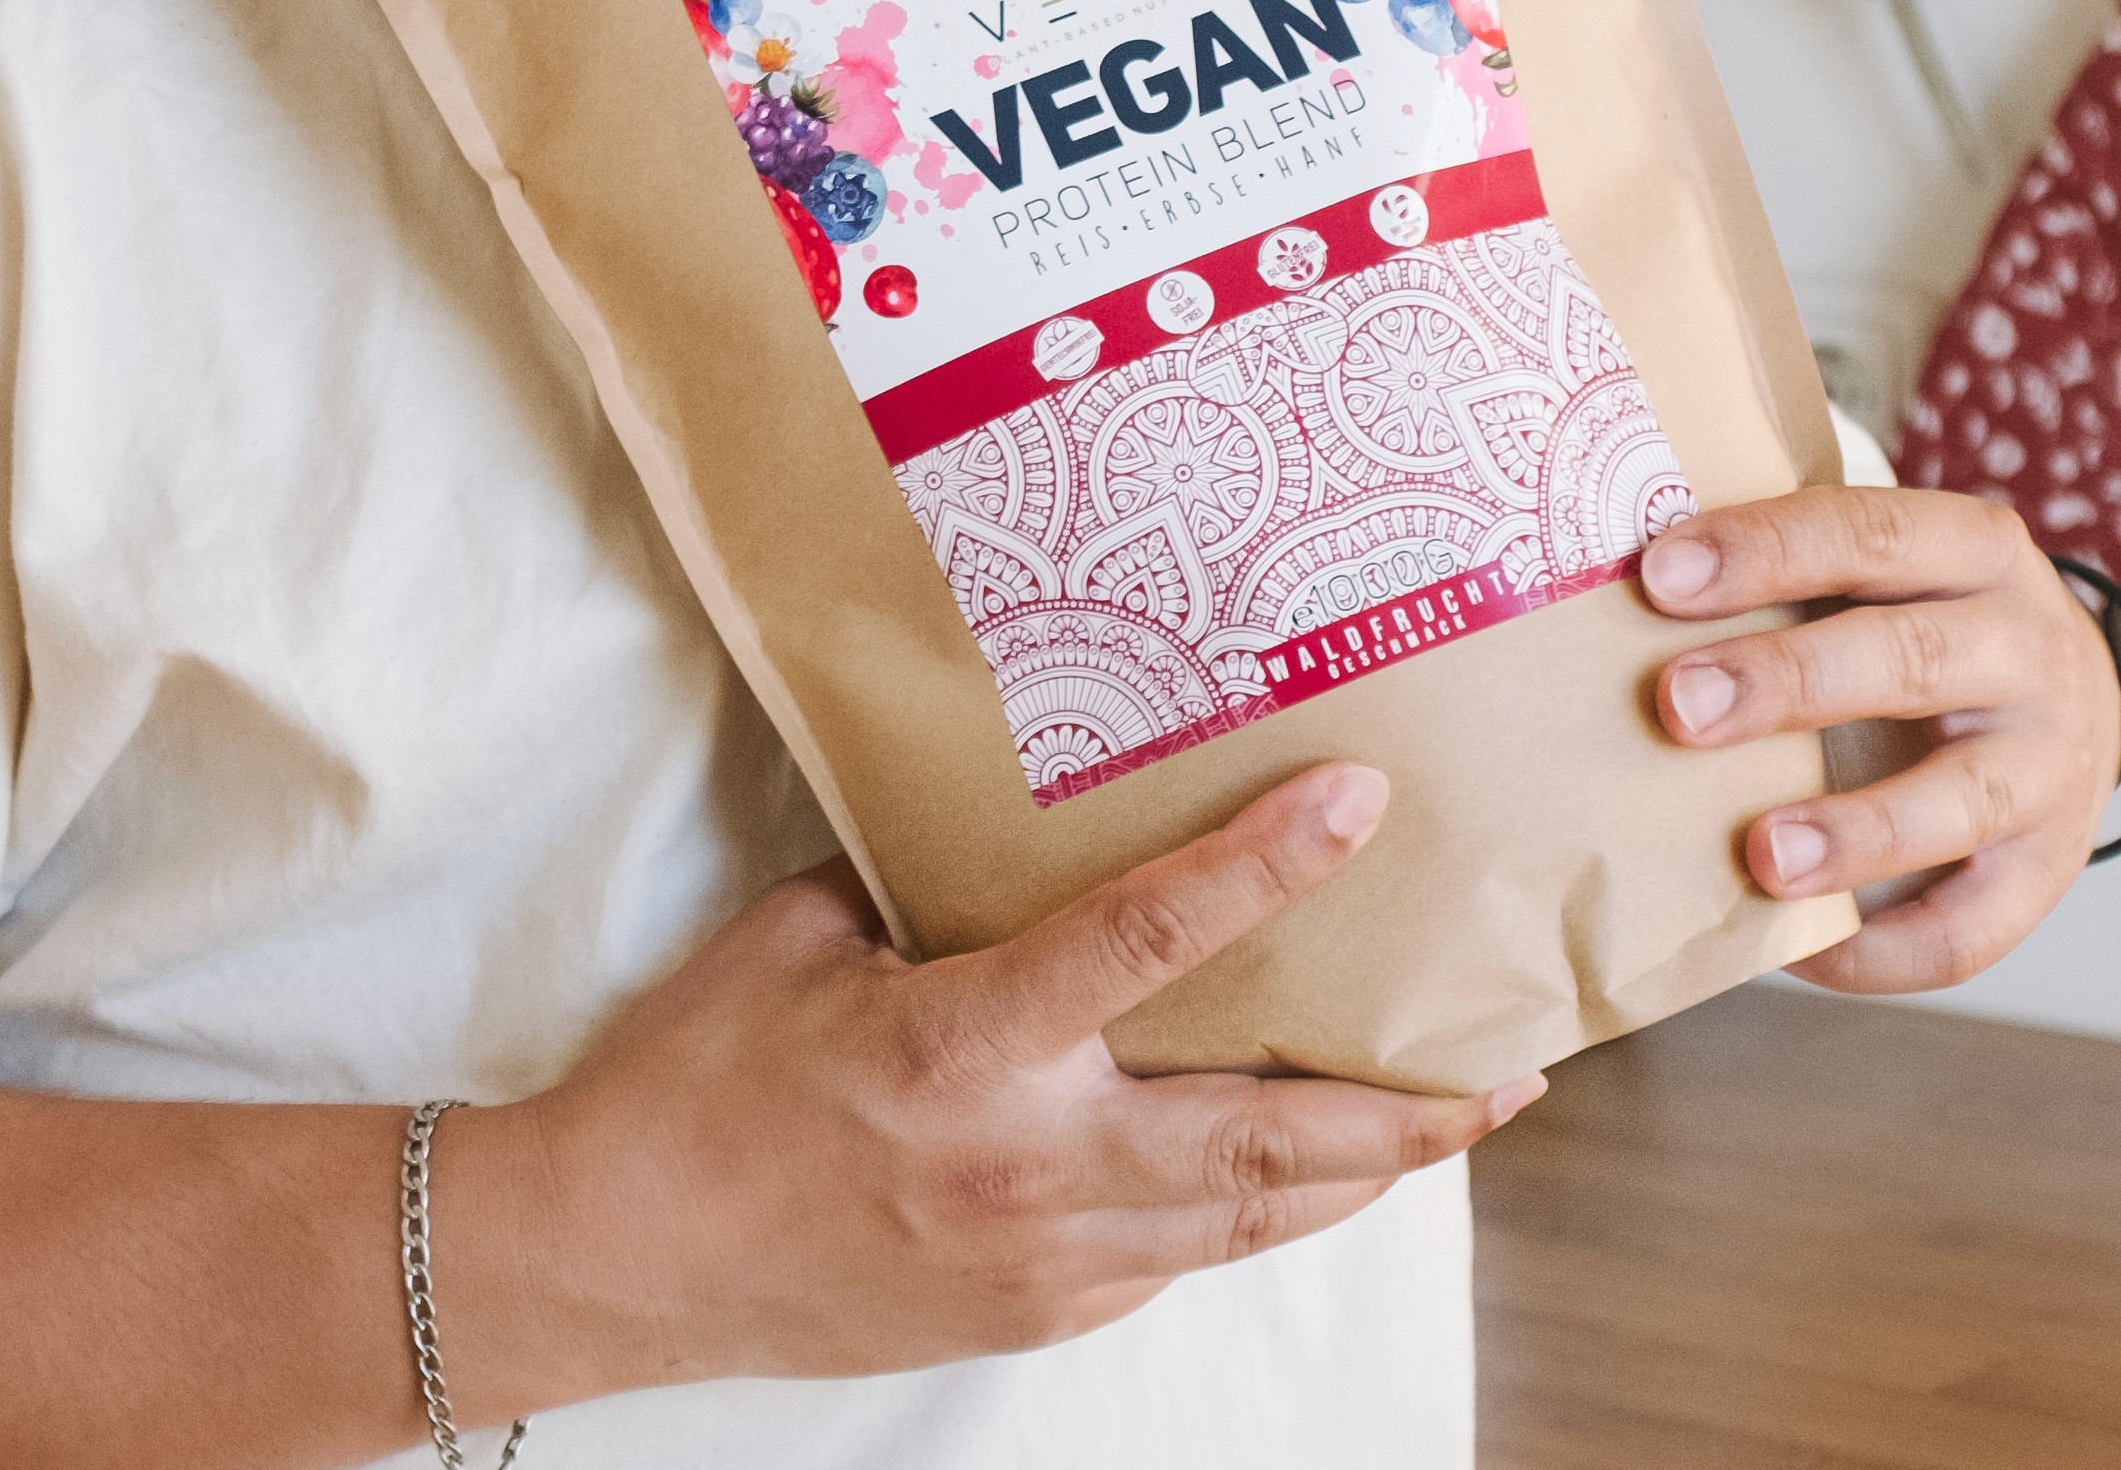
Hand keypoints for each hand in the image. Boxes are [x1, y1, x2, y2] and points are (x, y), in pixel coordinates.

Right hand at [446, 765, 1536, 1414]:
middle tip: (1507, 1061)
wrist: (613, 1256)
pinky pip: (1179, 1258)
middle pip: (1267, 1138)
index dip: (1261, 870)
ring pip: (1251, 1220)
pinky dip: (1259, 1215)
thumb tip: (1003, 817)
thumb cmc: (695, 1082)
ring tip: (1459, 1119)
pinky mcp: (1032, 1314)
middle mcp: (1027, 1164)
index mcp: (962, 1047)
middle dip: (1404, 1105)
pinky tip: (1308, 1176)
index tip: (1356, 805)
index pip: (1145, 945)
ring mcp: (1041, 1258)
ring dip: (1366, 1171)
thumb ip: (924, 885)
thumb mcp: (800, 939)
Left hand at [1639, 486, 2120, 993]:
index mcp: (1976, 552)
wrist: (2070, 708)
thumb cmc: (1925, 628)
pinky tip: (1804, 949)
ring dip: (1856, 830)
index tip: (1661, 576)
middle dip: (1789, 682)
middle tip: (1679, 708)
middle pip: (1913, 657)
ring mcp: (2053, 765)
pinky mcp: (2049, 870)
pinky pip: (1976, 926)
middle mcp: (2031, 649)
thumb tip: (1609, 609)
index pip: (1871, 533)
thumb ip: (1784, 582)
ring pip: (1964, 798)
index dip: (1766, 551)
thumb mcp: (1885, 577)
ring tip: (1759, 855)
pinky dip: (1889, 949)